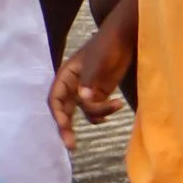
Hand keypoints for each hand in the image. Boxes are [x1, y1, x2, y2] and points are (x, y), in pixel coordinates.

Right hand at [49, 17, 134, 147]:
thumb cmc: (108, 44)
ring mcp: (86, 90)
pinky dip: (103, 113)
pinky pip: (95, 110)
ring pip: (82, 112)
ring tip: (116, 105)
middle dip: (66, 127)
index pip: (55, 99)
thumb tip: (83, 99)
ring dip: (96, 114)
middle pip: (64, 111)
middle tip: (71, 145)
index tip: (65, 126)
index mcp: (66, 76)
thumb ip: (90, 79)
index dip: (58, 114)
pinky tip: (115, 108)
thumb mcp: (98, 61)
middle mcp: (73, 86)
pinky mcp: (99, 92)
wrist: (126, 37)